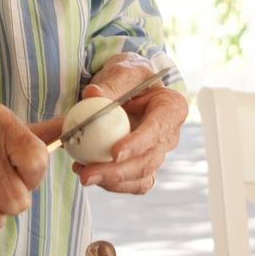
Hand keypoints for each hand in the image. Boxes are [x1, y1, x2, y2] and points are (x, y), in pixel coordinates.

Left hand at [72, 55, 186, 195]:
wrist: (126, 88)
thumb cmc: (128, 77)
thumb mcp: (122, 72)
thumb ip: (110, 85)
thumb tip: (92, 95)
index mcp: (172, 109)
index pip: (158, 130)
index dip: (138, 144)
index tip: (114, 153)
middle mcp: (168, 136)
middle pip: (149, 160)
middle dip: (118, 172)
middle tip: (87, 174)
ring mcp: (156, 154)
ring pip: (140, 177)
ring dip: (111, 181)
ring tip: (82, 174)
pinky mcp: (142, 166)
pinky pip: (129, 183)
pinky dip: (109, 183)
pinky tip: (86, 172)